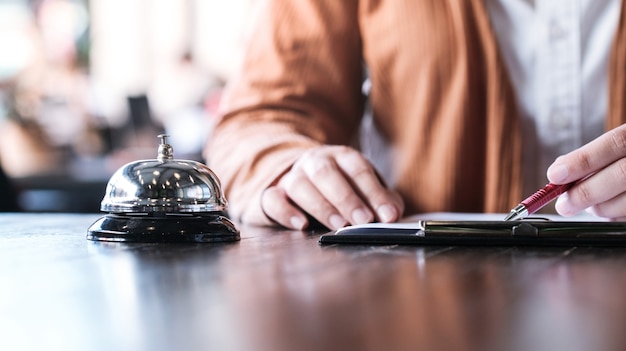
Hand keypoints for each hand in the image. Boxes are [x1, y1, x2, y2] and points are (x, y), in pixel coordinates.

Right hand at [261, 145, 403, 229]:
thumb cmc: (339, 189)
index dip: (374, 192)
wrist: (298, 182)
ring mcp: (291, 177)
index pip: (358, 169)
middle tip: (364, 220)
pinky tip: (301, 225)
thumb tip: (394, 214)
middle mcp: (314, 162)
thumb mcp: (364, 190)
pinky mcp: (271, 194)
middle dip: (347, 197)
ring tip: (338, 225)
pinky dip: (285, 212)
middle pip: (327, 173)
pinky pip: (272, 199)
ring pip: (300, 185)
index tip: (388, 215)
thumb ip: (381, 200)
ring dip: (321, 206)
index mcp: (340, 157)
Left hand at [547, 124, 625, 219]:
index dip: (583, 160)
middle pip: (622, 174)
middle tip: (564, 205)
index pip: (614, 143)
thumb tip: (558, 172)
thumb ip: (595, 157)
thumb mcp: (622, 145)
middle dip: (587, 192)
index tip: (555, 175)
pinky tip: (610, 212)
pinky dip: (618, 216)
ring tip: (591, 206)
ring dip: (603, 208)